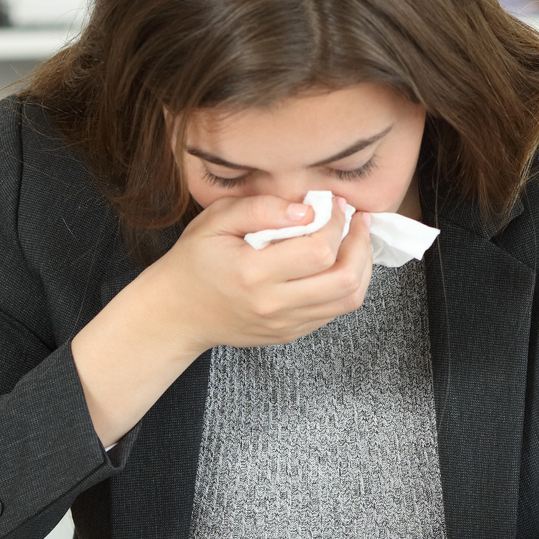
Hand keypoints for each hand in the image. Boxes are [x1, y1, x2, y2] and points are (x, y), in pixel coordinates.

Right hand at [142, 192, 376, 352]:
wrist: (176, 313)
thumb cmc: (194, 261)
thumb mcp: (215, 221)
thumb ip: (261, 209)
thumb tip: (306, 210)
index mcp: (253, 273)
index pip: (318, 250)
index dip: (337, 223)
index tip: (336, 204)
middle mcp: (273, 304)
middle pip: (344, 278)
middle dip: (360, 243)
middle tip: (356, 220)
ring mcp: (285, 324)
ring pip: (348, 299)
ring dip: (362, 265)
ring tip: (356, 239)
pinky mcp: (290, 334)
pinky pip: (335, 311)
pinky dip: (348, 284)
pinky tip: (340, 262)